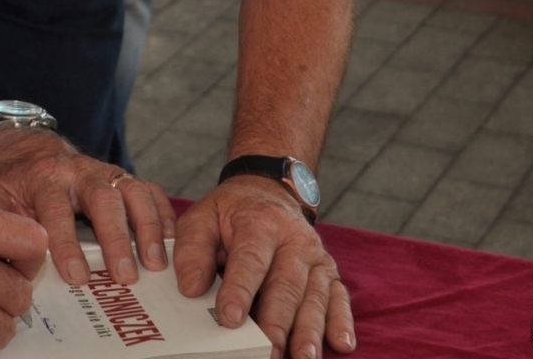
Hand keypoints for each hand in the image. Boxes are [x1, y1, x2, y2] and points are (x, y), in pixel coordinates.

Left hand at [0, 130, 176, 287]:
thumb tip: (13, 265)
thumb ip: (4, 227)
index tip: (77, 277)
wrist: (27, 150)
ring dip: (148, 228)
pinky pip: (150, 191)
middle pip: (103, 199)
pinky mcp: (122, 177)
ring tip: (157, 264)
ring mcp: (105, 171)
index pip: (57, 211)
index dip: (67, 245)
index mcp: (45, 179)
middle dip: (117, 239)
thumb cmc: (13, 183)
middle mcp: (79, 171)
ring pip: (133, 191)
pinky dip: (164, 215)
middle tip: (126, 276)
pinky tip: (172, 243)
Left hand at [173, 178, 354, 358]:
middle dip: (277, 322)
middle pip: (286, 285)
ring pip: (314, 297)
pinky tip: (341, 343)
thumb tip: (191, 288)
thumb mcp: (203, 217)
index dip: (240, 289)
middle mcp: (294, 240)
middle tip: (267, 350)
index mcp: (260, 222)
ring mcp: (315, 257)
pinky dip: (341, 321)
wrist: (268, 191)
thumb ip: (193, 249)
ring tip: (303, 357)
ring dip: (310, 330)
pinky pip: (338, 297)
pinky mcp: (328, 272)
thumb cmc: (232, 212)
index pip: (250, 259)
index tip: (229, 318)